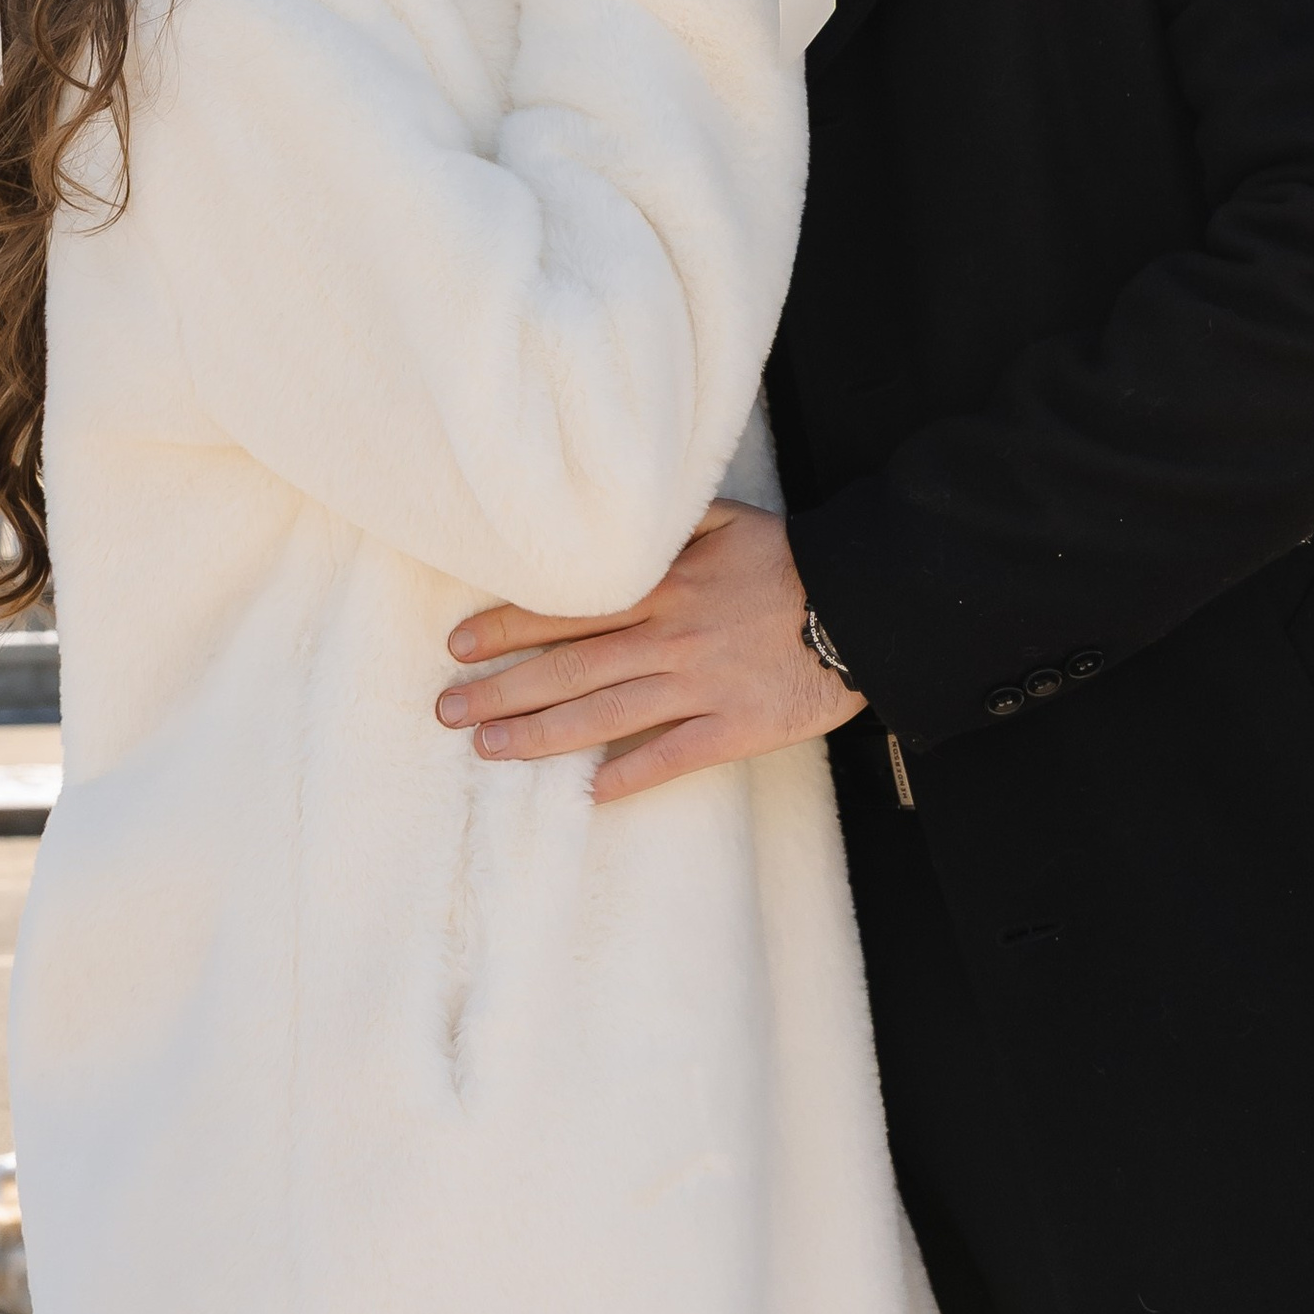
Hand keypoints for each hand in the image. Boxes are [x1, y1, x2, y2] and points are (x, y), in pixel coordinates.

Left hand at [438, 502, 864, 802]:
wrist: (867, 604)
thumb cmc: (792, 559)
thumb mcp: (726, 519)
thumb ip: (664, 525)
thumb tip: (608, 524)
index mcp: (661, 586)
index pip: (566, 609)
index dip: (507, 625)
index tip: (458, 641)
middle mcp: (670, 638)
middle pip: (569, 667)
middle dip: (500, 688)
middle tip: (445, 707)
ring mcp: (700, 687)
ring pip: (603, 716)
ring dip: (539, 735)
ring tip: (487, 749)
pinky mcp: (735, 729)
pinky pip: (670, 758)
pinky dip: (626, 776)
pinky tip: (584, 793)